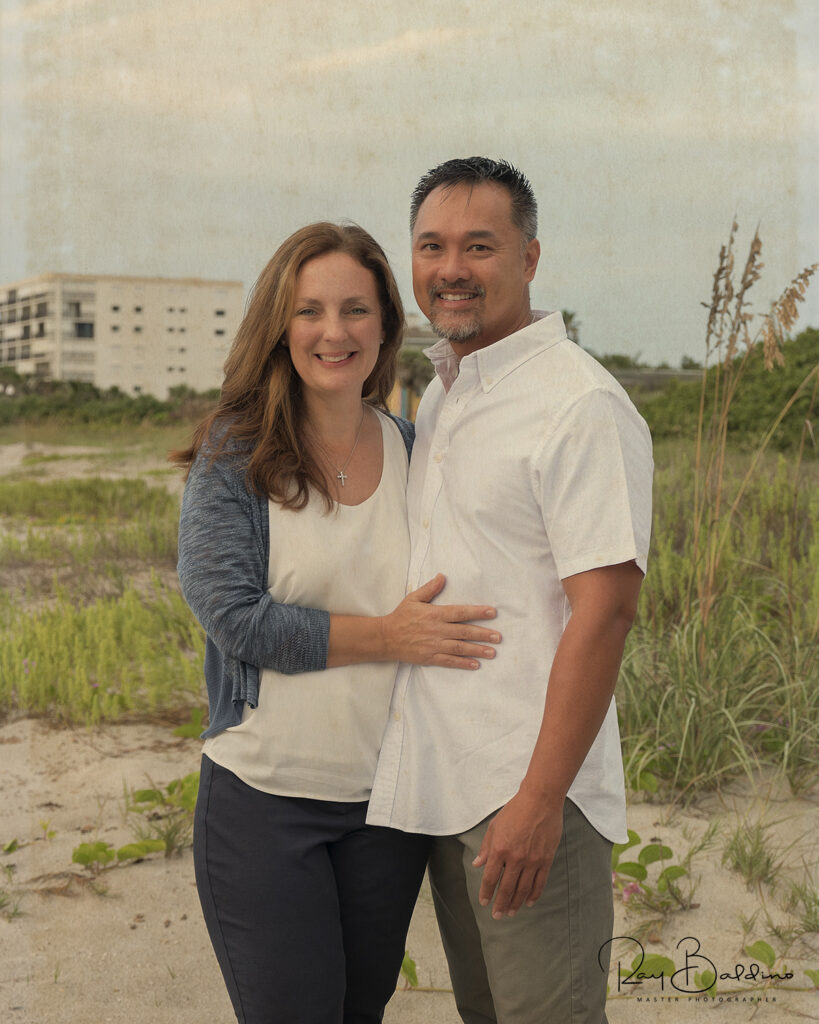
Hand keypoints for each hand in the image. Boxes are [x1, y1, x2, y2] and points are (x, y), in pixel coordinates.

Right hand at [381, 574, 500, 668]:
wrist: (386, 638)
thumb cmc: (401, 616)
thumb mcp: (413, 598)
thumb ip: (430, 589)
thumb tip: (443, 576)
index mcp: (434, 614)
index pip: (460, 612)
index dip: (477, 612)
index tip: (492, 612)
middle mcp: (437, 630)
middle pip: (464, 632)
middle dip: (483, 634)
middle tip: (499, 637)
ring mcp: (434, 645)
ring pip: (459, 648)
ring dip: (477, 650)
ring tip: (492, 652)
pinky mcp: (430, 658)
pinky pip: (449, 661)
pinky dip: (462, 663)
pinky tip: (475, 665)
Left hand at [472, 791, 563, 917]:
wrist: (540, 801)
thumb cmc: (515, 810)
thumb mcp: (495, 826)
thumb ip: (486, 847)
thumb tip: (477, 864)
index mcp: (500, 849)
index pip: (490, 878)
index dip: (486, 892)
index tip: (484, 902)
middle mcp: (515, 858)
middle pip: (506, 888)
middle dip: (500, 904)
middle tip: (497, 916)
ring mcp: (532, 860)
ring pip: (523, 889)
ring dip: (516, 903)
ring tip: (511, 912)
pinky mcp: (546, 859)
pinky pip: (539, 882)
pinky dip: (534, 894)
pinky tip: (528, 902)